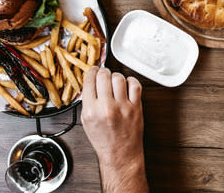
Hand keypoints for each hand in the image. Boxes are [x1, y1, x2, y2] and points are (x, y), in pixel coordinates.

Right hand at [81, 67, 147, 192]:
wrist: (120, 154)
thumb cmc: (104, 140)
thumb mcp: (86, 122)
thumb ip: (87, 102)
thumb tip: (90, 83)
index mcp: (91, 110)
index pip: (90, 80)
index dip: (92, 71)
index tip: (94, 70)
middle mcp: (107, 107)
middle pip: (104, 75)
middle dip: (103, 72)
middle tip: (104, 75)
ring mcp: (123, 106)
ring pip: (119, 78)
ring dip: (116, 76)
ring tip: (115, 82)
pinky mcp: (136, 107)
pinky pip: (135, 84)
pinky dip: (131, 81)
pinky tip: (127, 86)